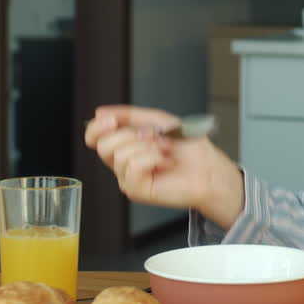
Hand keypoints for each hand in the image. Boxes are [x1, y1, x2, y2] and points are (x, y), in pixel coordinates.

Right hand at [84, 105, 244, 228]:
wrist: (208, 167)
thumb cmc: (188, 147)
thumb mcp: (157, 120)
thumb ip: (128, 114)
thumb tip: (100, 112)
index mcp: (125, 144)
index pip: (94, 137)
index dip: (97, 127)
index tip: (112, 120)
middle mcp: (123, 162)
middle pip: (104, 145)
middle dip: (132, 135)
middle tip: (154, 138)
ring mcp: (128, 178)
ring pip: (119, 155)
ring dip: (148, 147)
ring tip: (164, 152)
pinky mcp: (136, 190)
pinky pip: (132, 167)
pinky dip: (152, 159)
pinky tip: (164, 163)